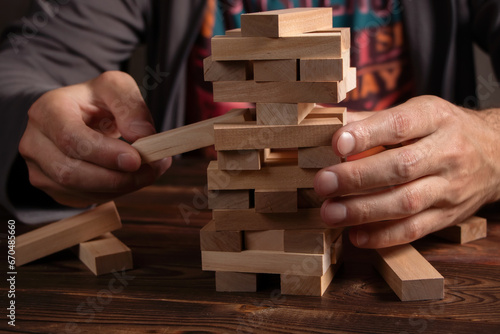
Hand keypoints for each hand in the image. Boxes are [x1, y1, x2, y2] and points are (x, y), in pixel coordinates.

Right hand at [19, 71, 170, 206]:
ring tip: (148, 172)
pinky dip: (114, 192)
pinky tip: (129, 177)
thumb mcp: (116, 88)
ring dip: (121, 187)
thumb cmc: (96, 101)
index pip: (70, 138)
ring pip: (80, 190)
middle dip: (117, 177)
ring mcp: (39, 169)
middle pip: (71, 172)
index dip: (104, 153)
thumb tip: (142, 135)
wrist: (79, 116)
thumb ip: (131, 105)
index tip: (136, 159)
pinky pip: (85, 199)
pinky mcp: (52, 188)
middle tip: (151, 169)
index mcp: (47, 111)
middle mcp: (35, 142)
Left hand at [314, 96, 499, 247]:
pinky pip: (415, 230)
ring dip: (364, 210)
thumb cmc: (443, 130)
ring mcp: (450, 187)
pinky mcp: (449, 216)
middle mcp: (447, 152)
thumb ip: (372, 119)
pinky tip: (356, 235)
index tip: (336, 142)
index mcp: (436, 119)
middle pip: (400, 167)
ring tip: (330, 213)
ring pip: (406, 202)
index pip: (400, 125)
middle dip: (357, 177)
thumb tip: (325, 119)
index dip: (367, 134)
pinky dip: (383, 236)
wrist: (496, 154)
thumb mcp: (417, 112)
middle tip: (323, 183)